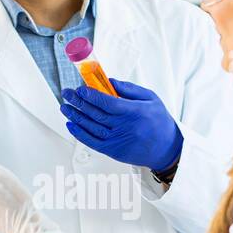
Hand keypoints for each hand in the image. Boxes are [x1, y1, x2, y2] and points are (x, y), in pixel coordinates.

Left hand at [61, 79, 182, 171]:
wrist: (166, 149)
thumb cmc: (159, 122)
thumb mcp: (151, 98)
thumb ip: (130, 89)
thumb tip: (109, 82)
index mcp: (134, 112)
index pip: (107, 102)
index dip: (91, 95)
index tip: (81, 89)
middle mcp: (124, 127)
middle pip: (96, 113)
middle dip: (78, 102)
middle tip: (67, 93)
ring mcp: (117, 140)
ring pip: (91, 127)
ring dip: (75, 116)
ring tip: (65, 107)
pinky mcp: (113, 151)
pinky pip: (92, 142)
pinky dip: (79, 134)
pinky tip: (71, 125)